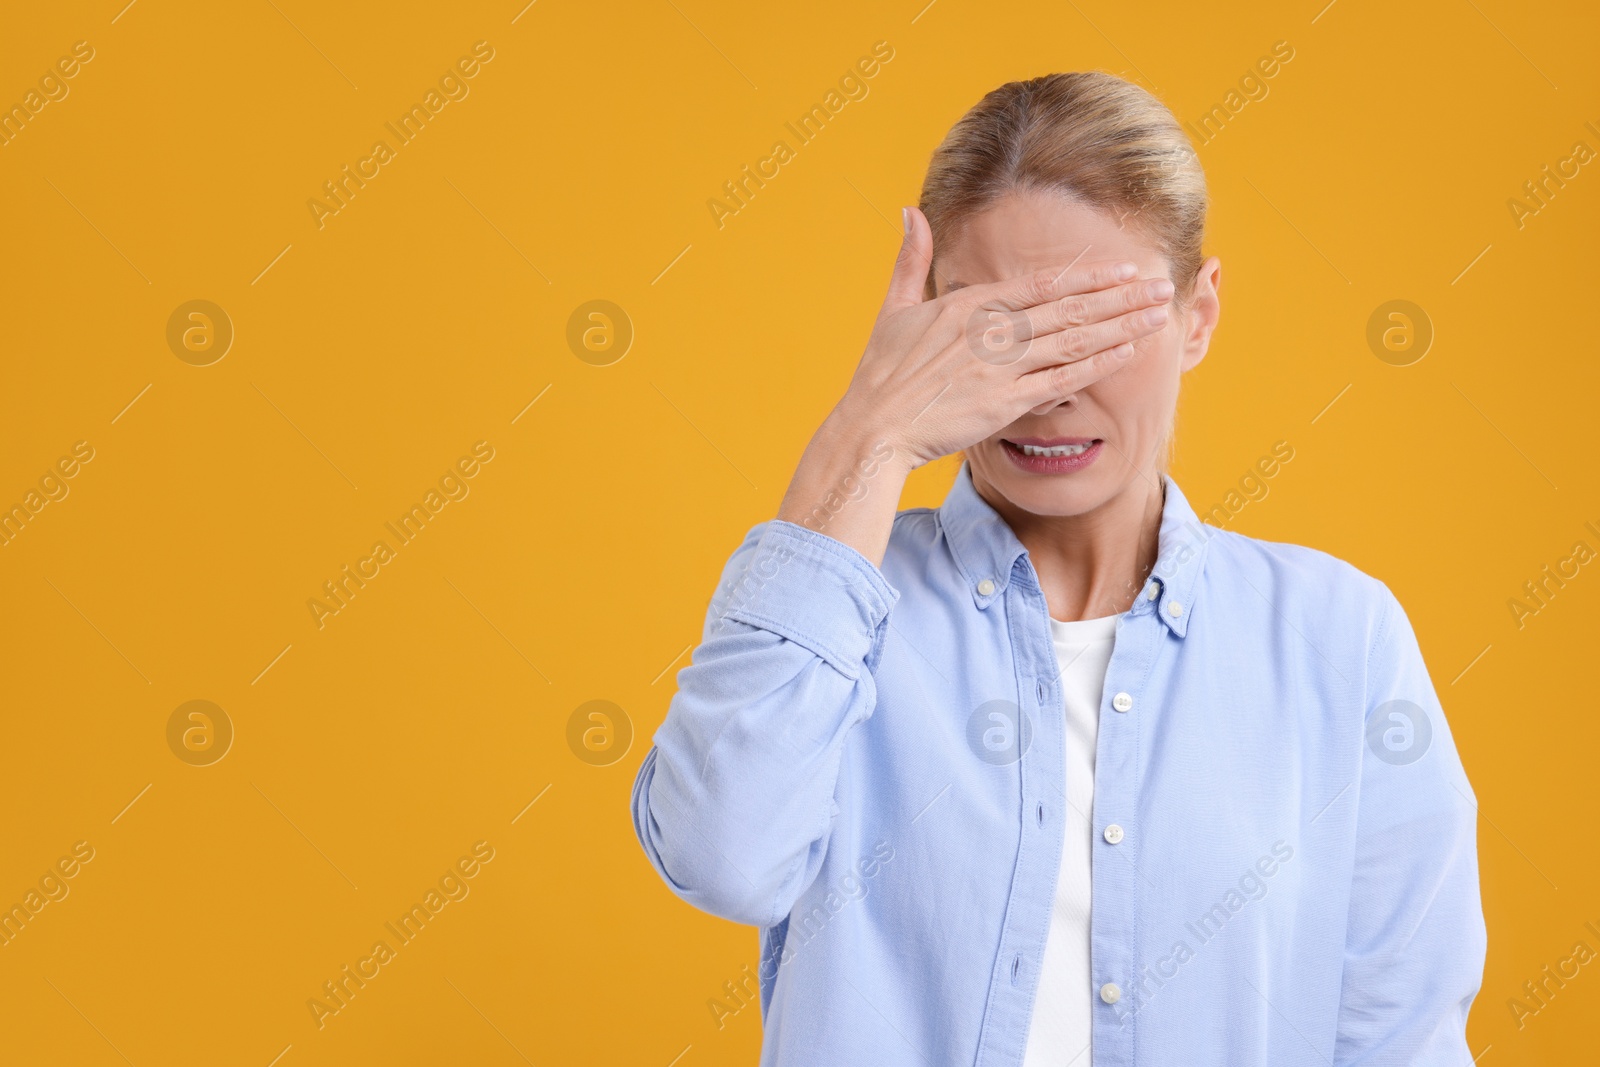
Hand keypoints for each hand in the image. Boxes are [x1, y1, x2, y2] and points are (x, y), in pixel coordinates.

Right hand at [826, 205, 1174, 471]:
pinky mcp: (1005, 402)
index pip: (1041, 284)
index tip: (1123, 271)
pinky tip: (1127, 353)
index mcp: (968, 305)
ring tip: (1158, 314)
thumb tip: (909, 211)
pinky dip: (1097, 364)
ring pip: (1074, 339)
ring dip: (1121, 325)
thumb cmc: (880, 375)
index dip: (1088, 277)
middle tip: (1162, 286)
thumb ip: (910, 260)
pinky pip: (1062, 379)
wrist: (873, 428)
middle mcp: (990, 330)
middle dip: (1121, 297)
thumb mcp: (894, 308)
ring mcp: (1000, 366)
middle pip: (1069, 307)